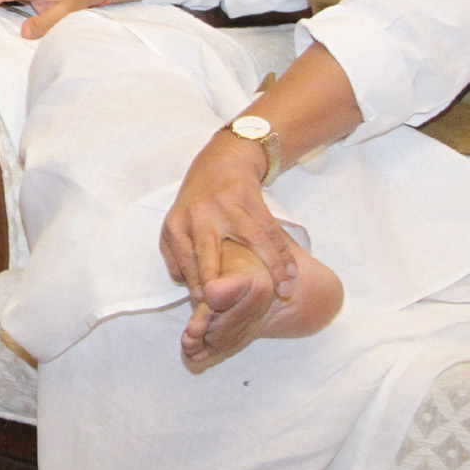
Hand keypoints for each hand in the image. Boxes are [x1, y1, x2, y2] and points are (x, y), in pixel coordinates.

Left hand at [159, 133, 296, 303]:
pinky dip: (283, 253)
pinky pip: (270, 230)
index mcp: (176, 225)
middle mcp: (198, 214)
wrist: (221, 160)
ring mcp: (225, 205)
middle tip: (232, 308)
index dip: (198, 288)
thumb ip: (176, 258)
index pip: (185, 263)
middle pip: (207, 252)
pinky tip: (292, 272)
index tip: (210, 310)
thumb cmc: (197, 204)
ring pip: (252, 241)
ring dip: (271, 268)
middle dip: (218, 281)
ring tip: (285, 292)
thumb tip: (188, 289)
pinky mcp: (250, 198)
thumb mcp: (177, 225)